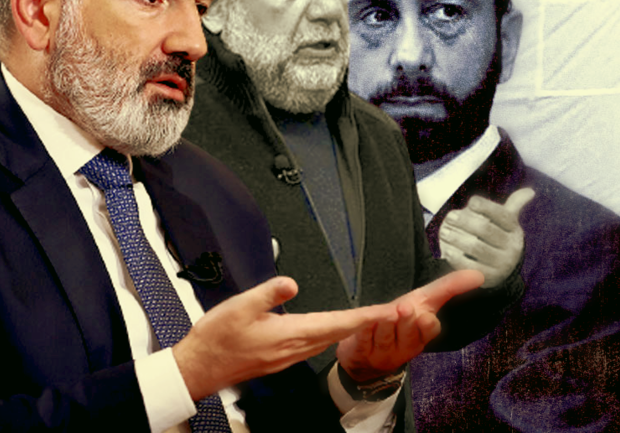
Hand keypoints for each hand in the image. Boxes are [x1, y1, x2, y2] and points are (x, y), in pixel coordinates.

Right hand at [173, 276, 394, 400]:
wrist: (199, 368)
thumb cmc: (216, 341)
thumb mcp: (240, 307)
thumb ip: (269, 293)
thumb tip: (292, 283)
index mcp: (290, 334)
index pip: (338, 324)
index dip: (365, 317)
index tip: (386, 312)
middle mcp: (294, 348)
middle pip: (339, 332)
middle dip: (366, 322)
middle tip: (389, 312)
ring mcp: (288, 355)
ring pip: (328, 339)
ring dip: (350, 328)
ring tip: (368, 317)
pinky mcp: (281, 357)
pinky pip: (314, 343)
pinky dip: (331, 333)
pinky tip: (331, 328)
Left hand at [337, 269, 483, 382]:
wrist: (370, 348)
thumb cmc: (401, 319)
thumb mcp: (426, 299)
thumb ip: (450, 286)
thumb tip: (479, 275)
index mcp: (422, 332)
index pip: (430, 330)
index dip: (427, 325)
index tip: (425, 316)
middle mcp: (406, 344)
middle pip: (407, 333)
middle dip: (406, 320)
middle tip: (403, 307)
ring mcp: (385, 350)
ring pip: (386, 336)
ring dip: (385, 324)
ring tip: (385, 314)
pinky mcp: (363, 351)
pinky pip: (363, 340)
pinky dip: (365, 330)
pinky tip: (366, 323)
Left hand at [439, 188, 534, 287]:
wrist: (499, 270)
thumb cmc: (497, 237)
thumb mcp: (506, 222)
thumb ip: (514, 204)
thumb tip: (530, 191)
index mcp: (514, 231)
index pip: (502, 215)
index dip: (486, 207)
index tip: (471, 201)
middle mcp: (512, 248)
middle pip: (486, 229)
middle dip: (466, 221)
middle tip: (450, 216)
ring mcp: (501, 265)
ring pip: (476, 247)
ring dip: (457, 238)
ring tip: (444, 232)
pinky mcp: (488, 279)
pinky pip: (469, 268)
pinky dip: (456, 258)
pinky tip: (447, 251)